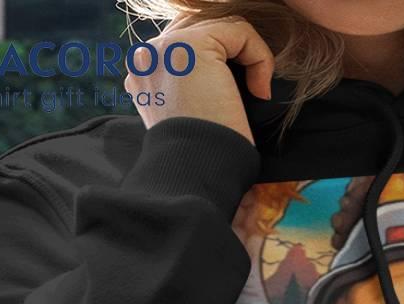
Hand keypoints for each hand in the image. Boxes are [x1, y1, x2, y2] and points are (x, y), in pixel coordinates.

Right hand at [124, 12, 274, 144]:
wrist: (198, 175)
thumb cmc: (204, 158)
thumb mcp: (195, 117)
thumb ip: (197, 87)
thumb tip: (226, 74)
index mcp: (143, 77)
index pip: (188, 46)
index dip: (221, 64)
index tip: (232, 104)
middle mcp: (145, 57)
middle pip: (202, 29)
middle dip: (233, 55)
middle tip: (251, 94)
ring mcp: (163, 48)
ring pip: (221, 28)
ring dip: (248, 58)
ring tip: (256, 94)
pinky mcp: (189, 45)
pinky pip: (239, 31)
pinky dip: (259, 57)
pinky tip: (260, 91)